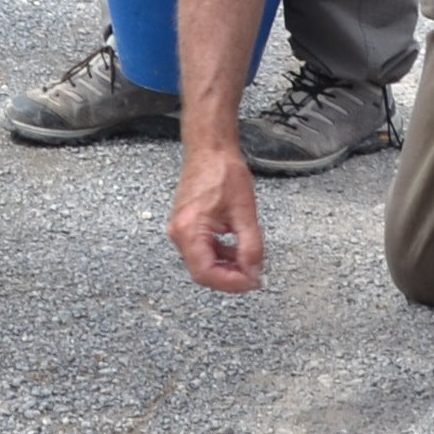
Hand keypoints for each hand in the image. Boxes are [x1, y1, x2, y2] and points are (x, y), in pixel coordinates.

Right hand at [170, 137, 267, 292]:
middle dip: (230, 277)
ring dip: (226, 267)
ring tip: (249, 262)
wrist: (210, 150)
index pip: (206, 273)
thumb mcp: (245, 212)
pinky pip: (202, 250)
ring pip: (203, 263)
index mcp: (189, 230)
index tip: (252, 281)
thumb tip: (254, 272)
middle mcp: (179, 233)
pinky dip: (221, 254)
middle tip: (254, 276)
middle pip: (203, 272)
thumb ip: (251, 246)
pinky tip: (237, 249)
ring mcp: (181, 230)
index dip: (231, 283)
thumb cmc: (223, 172)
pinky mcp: (187, 226)